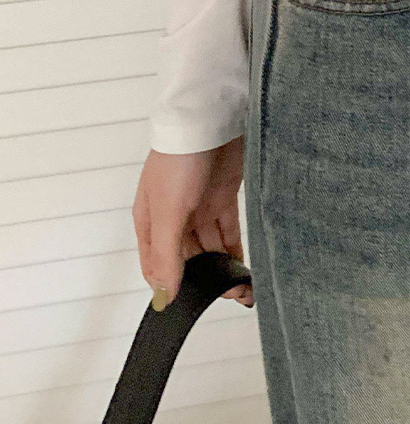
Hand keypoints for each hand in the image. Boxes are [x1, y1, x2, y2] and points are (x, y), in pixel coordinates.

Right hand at [132, 136, 253, 310]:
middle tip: (231, 296)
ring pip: (211, 247)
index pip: (157, 266)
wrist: (210, 117)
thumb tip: (164, 295)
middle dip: (205, 279)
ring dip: (224, 267)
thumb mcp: (169, 211)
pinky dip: (235, 249)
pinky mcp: (223, 196)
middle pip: (188, 258)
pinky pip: (228, 231)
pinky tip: (245, 266)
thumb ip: (168, 254)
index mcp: (150, 222)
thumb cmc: (180, 158)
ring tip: (243, 288)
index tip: (195, 306)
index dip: (174, 287)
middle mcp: (174, 217)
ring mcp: (199, 207)